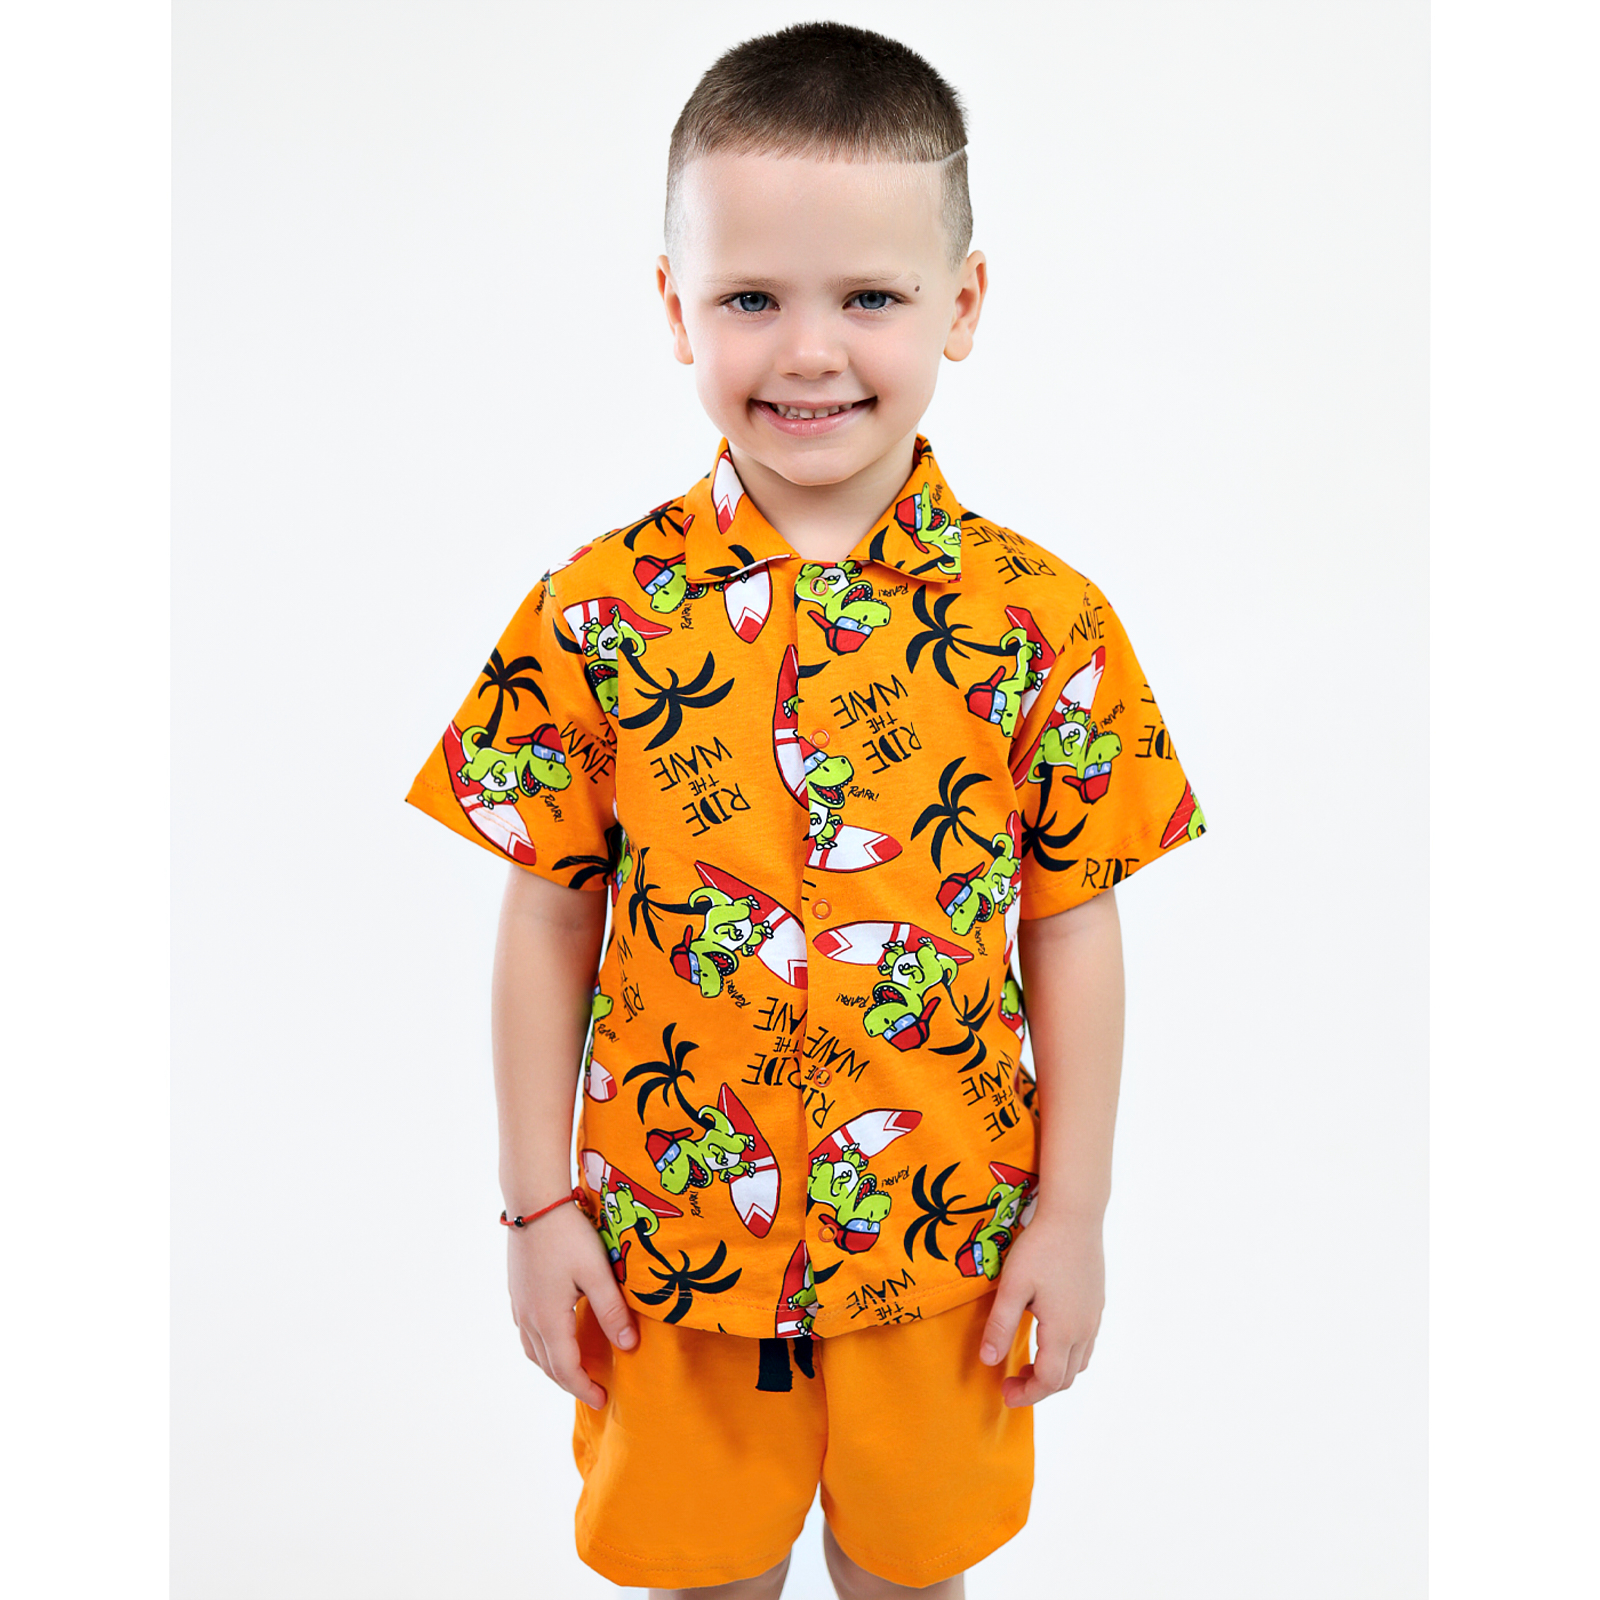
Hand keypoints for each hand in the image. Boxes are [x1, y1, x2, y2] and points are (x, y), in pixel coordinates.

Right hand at [507, 1200, 636, 1408]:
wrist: (533, 1201)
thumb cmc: (568, 1234)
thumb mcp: (597, 1272)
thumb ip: (612, 1310)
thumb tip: (628, 1347)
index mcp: (548, 1319)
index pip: (566, 1369)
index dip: (585, 1388)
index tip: (603, 1400)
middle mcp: (528, 1318)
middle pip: (547, 1365)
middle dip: (570, 1382)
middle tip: (593, 1391)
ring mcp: (519, 1304)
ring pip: (533, 1350)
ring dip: (553, 1366)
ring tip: (575, 1370)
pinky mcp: (517, 1290)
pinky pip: (527, 1332)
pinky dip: (542, 1346)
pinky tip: (555, 1335)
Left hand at [978, 1212, 1104, 1406]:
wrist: (1074, 1215)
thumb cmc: (1040, 1248)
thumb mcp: (1012, 1286)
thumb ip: (1000, 1325)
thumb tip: (988, 1361)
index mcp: (1063, 1330)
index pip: (1048, 1381)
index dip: (1026, 1394)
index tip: (1004, 1393)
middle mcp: (1084, 1329)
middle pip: (1065, 1378)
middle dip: (1038, 1387)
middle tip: (1011, 1381)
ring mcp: (1093, 1316)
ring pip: (1079, 1362)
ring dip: (1054, 1372)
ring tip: (1028, 1362)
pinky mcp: (1096, 1302)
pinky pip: (1086, 1343)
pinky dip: (1066, 1354)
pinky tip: (1048, 1337)